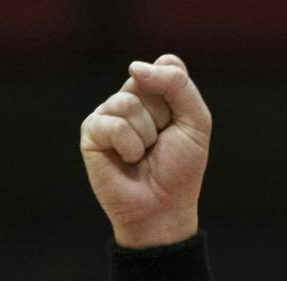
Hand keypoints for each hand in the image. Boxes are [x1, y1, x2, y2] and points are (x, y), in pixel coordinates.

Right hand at [80, 54, 211, 248]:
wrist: (163, 210)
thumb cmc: (180, 171)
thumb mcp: (196, 122)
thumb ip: (178, 85)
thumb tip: (133, 67)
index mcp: (156, 94)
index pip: (167, 65)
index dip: (178, 94)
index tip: (179, 122)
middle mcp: (130, 98)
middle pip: (147, 81)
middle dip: (163, 117)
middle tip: (160, 143)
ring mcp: (108, 114)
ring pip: (127, 102)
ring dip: (145, 135)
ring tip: (143, 155)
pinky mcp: (91, 132)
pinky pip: (111, 123)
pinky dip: (128, 146)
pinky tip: (128, 161)